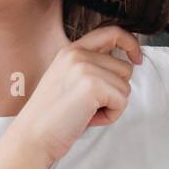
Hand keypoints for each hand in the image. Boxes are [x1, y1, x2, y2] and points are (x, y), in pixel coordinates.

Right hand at [11, 24, 144, 164]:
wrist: (32, 136)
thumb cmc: (51, 116)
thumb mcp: (67, 79)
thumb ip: (90, 65)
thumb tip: (126, 64)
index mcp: (70, 50)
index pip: (111, 32)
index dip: (130, 43)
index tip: (136, 58)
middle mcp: (77, 54)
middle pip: (124, 68)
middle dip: (114, 91)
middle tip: (88, 104)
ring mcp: (85, 68)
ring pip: (125, 86)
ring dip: (112, 105)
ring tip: (86, 112)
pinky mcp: (93, 86)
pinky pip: (121, 102)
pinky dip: (110, 116)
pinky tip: (88, 118)